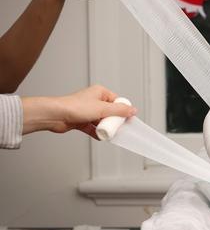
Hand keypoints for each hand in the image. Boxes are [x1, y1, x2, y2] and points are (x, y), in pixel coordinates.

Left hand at [22, 85, 136, 137]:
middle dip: (114, 121)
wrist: (56, 115)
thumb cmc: (75, 107)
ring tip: (108, 133)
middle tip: (117, 128)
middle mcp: (94, 100)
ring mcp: (87, 111)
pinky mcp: (81, 121)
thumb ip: (119, 110)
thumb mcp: (103, 108)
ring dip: (105, 128)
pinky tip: (100, 137)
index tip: (126, 119)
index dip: (123, 110)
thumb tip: (133, 110)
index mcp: (100, 92)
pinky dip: (97, 133)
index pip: (117, 101)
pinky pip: (93, 127)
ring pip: (102, 121)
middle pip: (110, 112)